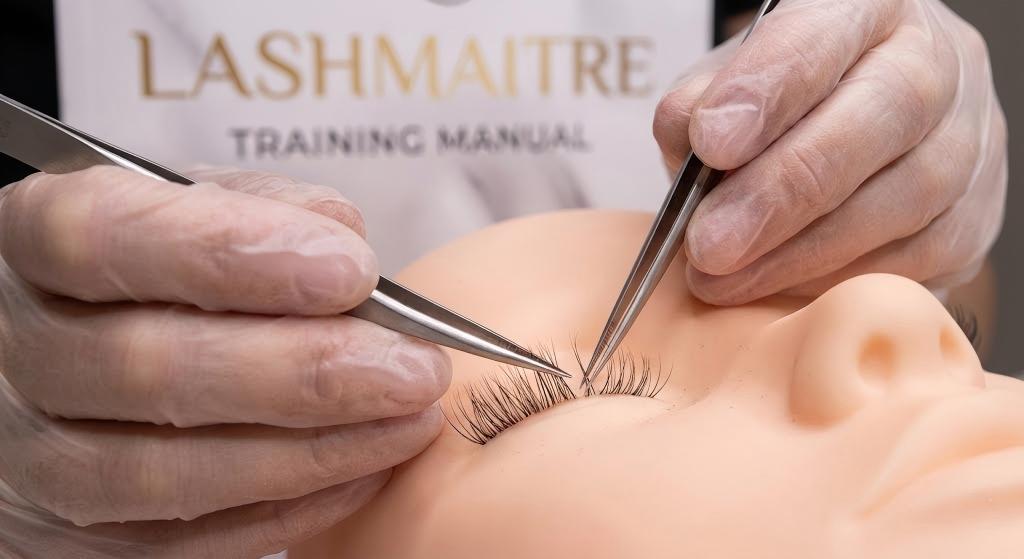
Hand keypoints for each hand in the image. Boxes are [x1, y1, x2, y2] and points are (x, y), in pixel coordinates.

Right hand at [0, 167, 450, 557]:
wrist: (101, 349)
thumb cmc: (163, 267)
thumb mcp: (200, 208)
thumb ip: (262, 207)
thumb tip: (340, 238)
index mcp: (33, 241)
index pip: (98, 236)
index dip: (225, 252)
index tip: (350, 270)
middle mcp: (16, 351)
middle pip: (143, 366)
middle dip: (303, 371)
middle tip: (413, 367)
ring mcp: (34, 456)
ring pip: (163, 472)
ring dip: (310, 449)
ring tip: (409, 419)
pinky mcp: (74, 536)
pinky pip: (182, 542)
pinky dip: (289, 506)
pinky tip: (364, 467)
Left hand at [654, 0, 1006, 304]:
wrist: (850, 124)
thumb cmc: (780, 102)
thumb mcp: (726, 82)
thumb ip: (700, 103)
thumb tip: (691, 138)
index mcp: (869, 8)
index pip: (825, 35)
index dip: (768, 91)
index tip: (710, 143)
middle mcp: (939, 61)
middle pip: (881, 118)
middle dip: (783, 192)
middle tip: (709, 245)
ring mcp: (972, 139)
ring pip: (908, 200)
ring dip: (803, 254)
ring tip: (723, 279)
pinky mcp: (977, 215)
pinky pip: (924, 259)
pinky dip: (842, 280)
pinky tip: (781, 290)